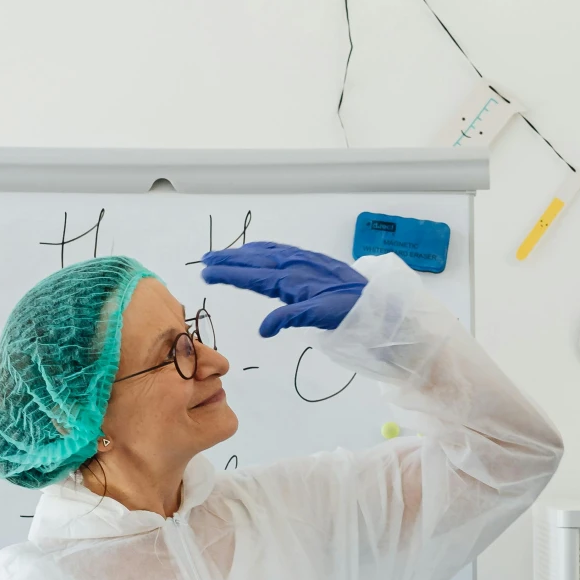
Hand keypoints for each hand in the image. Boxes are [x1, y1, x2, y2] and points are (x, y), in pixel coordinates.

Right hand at [201, 241, 366, 337]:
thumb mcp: (320, 317)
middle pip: (254, 260)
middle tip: (205, 259)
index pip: (253, 276)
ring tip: (222, 255)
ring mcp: (301, 260)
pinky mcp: (309, 259)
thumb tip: (263, 330)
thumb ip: (290, 318)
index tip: (208, 273)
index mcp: (292, 280)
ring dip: (242, 253)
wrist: (374, 298)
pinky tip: (256, 251)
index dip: (229, 274)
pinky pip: (279, 250)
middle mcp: (293, 266)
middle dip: (228, 260)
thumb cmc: (347, 310)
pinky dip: (262, 249)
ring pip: (265, 253)